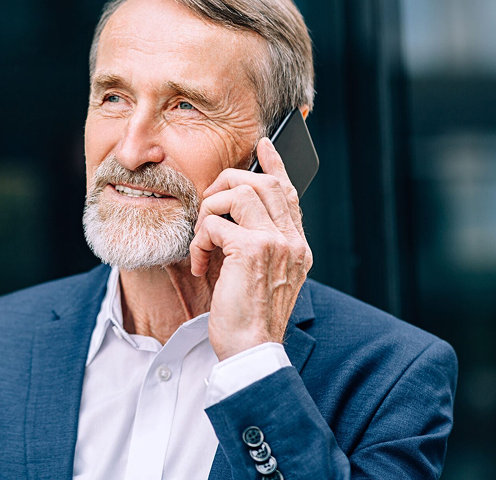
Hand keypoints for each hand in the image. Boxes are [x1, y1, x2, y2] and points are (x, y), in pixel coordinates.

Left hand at [190, 137, 312, 360]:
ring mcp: (276, 243)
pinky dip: (199, 240)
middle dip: (226, 183)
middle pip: (261, 182)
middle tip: (207, 203)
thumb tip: (228, 215)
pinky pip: (214, 223)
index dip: (274, 166)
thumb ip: (253, 243)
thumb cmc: (249, 317)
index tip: (263, 145)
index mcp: (297, 245)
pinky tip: (200, 264)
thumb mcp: (257, 274)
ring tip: (202, 241)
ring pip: (237, 193)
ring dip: (208, 212)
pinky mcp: (252, 250)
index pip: (288, 193)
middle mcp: (292, 240)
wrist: (252, 350)